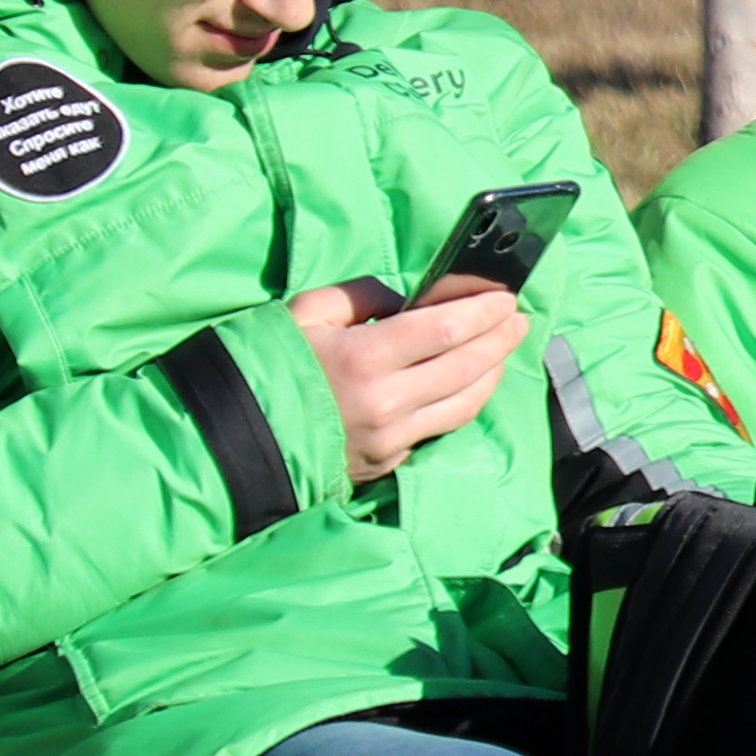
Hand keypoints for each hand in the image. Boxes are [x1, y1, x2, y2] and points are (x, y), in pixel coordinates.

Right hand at [289, 279, 532, 482]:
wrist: (237, 430)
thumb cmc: (270, 360)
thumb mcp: (308, 311)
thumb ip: (363, 295)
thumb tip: (410, 300)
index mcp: (363, 358)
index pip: (446, 330)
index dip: (483, 312)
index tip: (506, 298)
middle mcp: (385, 402)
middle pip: (466, 367)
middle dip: (500, 339)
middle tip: (518, 319)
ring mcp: (390, 438)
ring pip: (464, 404)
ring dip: (493, 372)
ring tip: (505, 347)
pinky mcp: (388, 461)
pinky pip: (441, 427)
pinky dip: (465, 401)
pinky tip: (474, 382)